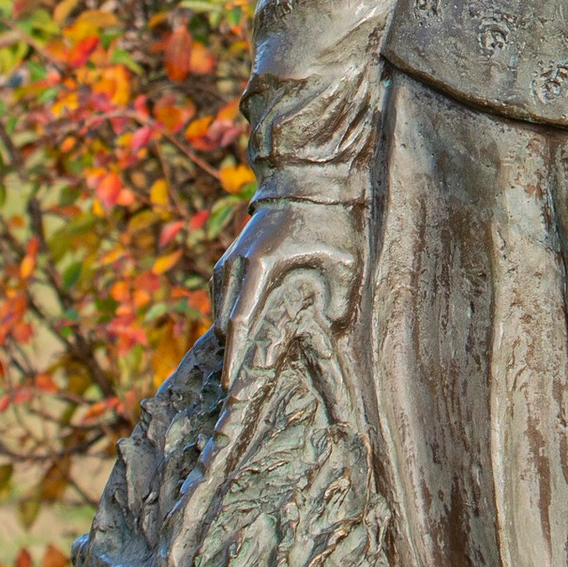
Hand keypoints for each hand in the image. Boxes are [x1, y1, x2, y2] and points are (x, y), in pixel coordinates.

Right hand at [215, 189, 363, 391]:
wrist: (308, 181)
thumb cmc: (331, 222)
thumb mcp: (346, 261)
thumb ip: (340, 298)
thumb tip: (329, 328)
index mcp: (260, 266)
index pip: (239, 321)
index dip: (233, 356)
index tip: (229, 384)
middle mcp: (237, 263)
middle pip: (224, 320)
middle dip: (228, 352)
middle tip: (236, 384)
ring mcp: (230, 257)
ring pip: (221, 307)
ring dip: (230, 332)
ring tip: (244, 360)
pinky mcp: (231, 254)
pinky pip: (223, 293)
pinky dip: (229, 313)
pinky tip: (245, 329)